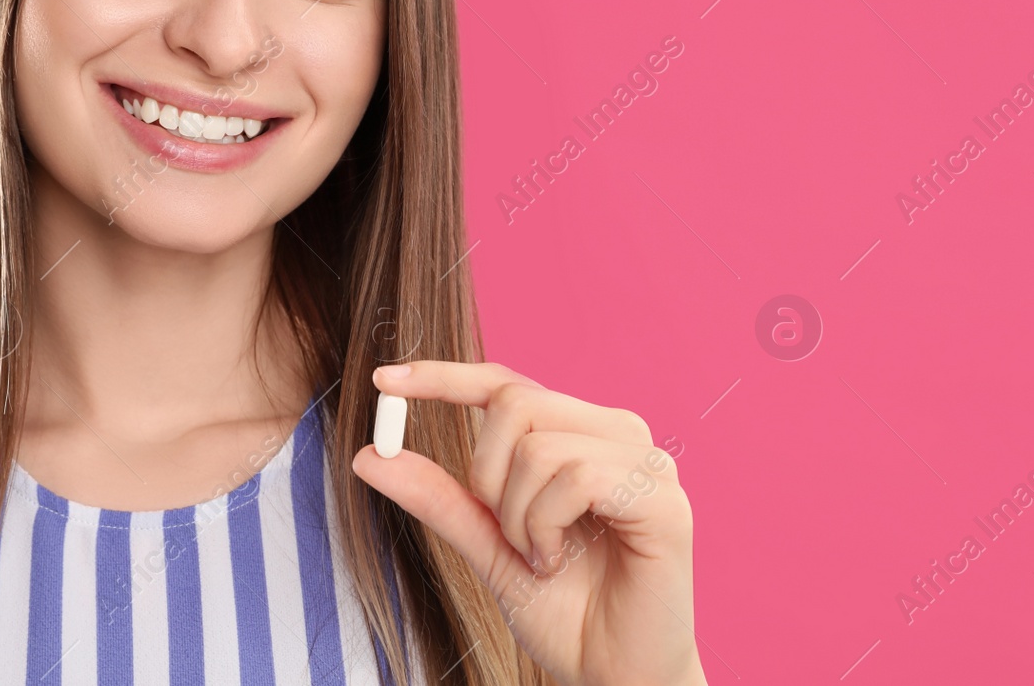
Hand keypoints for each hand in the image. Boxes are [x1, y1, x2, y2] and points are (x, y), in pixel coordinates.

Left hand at [351, 361, 705, 685]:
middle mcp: (618, 433)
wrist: (614, 677)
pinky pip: (577, 476)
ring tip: (541, 559)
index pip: (508, 383)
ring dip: (517, 516)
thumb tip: (371, 455)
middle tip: (508, 536)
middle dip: (486, 475)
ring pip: (540, 445)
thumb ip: (441, 499)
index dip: (445, 376)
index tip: (383, 381)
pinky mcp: (663, 497)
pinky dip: (547, 525)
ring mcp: (647, 460)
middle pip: (517, 402)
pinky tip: (556, 561)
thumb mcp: (488, 548)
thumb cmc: (568, 614)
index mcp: (582, 434)